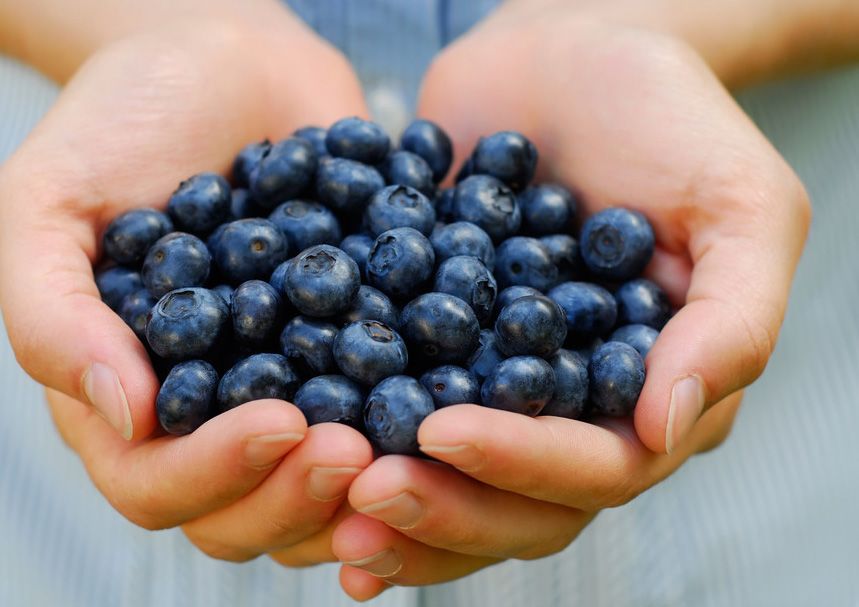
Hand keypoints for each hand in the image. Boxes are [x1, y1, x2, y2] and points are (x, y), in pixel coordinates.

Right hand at [0, 13, 372, 565]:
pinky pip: (385, 412)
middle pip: (246, 512)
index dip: (216, 473)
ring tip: (414, 441)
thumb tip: (127, 416)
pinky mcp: (352, 352)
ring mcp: (287, 387)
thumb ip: (54, 314)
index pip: (155, 484)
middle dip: (301, 495)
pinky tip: (459, 406)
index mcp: (126, 396)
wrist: (228, 63)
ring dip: (368, 484)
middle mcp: (207, 412)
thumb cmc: (125, 121)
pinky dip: (419, 425)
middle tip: (358, 448)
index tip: (285, 421)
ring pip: (322, 487)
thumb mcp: (49, 201)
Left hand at [330, 6, 809, 599]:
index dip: (523, 464)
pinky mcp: (442, 347)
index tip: (442, 431)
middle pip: (521, 503)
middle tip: (366, 489)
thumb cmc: (667, 116)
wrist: (570, 52)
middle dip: (445, 505)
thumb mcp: (738, 204)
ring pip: (457, 480)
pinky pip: (399, 407)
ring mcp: (505, 384)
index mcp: (656, 390)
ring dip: (394, 500)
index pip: (598, 467)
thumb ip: (731, 321)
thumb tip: (667, 429)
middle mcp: (580, 408)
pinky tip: (300, 450)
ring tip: (325, 501)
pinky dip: (356, 438)